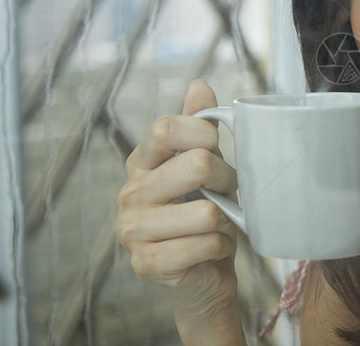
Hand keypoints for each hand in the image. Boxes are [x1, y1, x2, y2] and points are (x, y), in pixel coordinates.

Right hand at [116, 80, 241, 331]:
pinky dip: (221, 246)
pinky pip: (205, 243)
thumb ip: (198, 126)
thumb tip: (198, 84)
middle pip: (195, 165)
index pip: (165, 128)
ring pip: (206, 211)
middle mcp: (130, 194)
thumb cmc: (203, 214)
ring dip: (226, 219)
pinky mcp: (147, 264)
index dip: (203, 133)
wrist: (201, 276)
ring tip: (220, 224)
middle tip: (229, 192)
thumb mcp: (203, 166)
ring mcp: (133, 231)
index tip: (218, 148)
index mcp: (141, 164)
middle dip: (228, 179)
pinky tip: (213, 248)